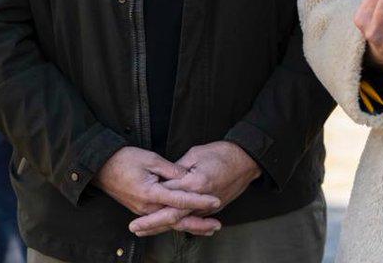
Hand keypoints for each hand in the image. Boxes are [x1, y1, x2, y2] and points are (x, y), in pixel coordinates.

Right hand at [94, 146, 220, 235]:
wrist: (102, 167)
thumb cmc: (125, 160)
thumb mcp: (151, 159)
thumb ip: (172, 170)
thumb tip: (189, 177)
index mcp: (150, 193)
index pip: (180, 200)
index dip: (199, 201)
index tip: (215, 201)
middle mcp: (147, 207)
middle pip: (176, 219)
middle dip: (198, 223)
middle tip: (217, 225)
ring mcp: (143, 211)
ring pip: (170, 223)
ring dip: (190, 226)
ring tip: (209, 228)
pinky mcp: (142, 210)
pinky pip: (162, 220)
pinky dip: (177, 223)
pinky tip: (190, 224)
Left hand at [128, 141, 261, 236]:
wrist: (247, 159)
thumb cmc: (224, 153)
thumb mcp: (196, 153)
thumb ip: (177, 168)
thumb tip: (164, 178)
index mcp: (195, 183)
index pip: (168, 195)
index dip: (151, 198)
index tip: (135, 200)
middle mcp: (201, 199)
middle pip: (172, 215)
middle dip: (152, 223)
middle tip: (135, 228)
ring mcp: (209, 206)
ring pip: (182, 221)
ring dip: (163, 227)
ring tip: (146, 231)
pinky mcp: (214, 208)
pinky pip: (194, 219)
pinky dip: (180, 225)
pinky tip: (170, 229)